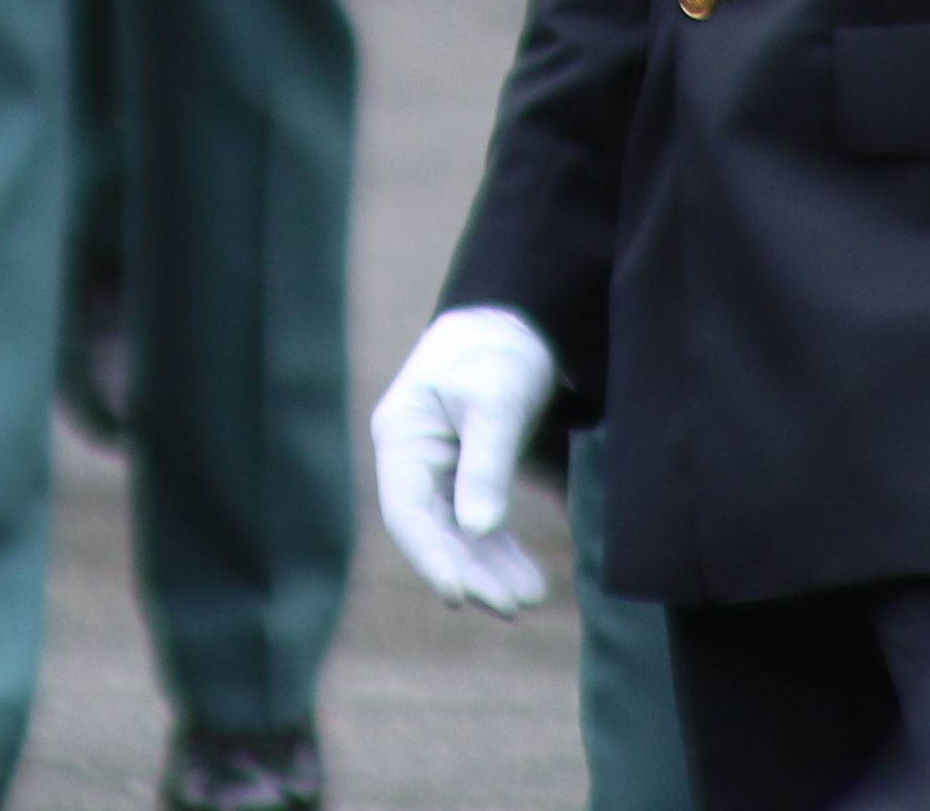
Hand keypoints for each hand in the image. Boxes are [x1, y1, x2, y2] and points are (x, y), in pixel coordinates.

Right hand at [370, 308, 558, 612]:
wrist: (514, 321)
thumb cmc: (497, 353)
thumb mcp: (495, 405)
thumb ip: (486, 467)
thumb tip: (478, 531)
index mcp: (401, 435)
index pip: (406, 510)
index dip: (429, 556)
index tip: (458, 596)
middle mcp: (412, 457)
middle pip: (431, 530)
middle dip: (469, 571)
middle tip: (511, 607)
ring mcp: (436, 468)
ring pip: (455, 533)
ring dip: (487, 568)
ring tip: (526, 600)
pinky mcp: (464, 474)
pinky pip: (475, 523)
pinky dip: (498, 550)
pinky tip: (527, 578)